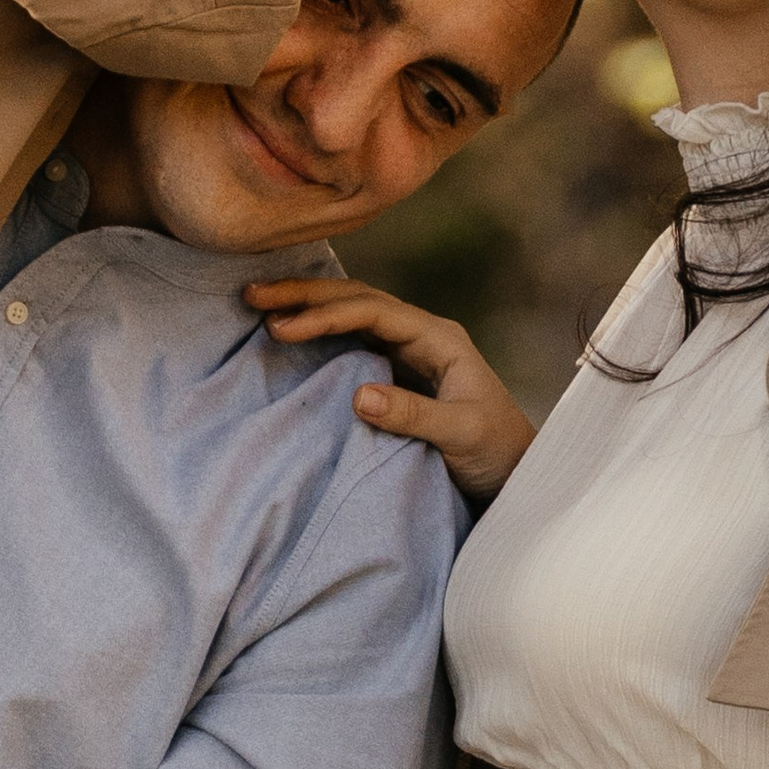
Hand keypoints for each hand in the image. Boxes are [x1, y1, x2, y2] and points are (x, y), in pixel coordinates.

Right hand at [245, 277, 535, 498]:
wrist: (515, 474)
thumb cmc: (497, 453)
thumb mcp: (461, 435)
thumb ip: (414, 416)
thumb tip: (358, 396)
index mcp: (440, 339)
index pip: (373, 312)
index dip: (326, 315)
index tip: (282, 327)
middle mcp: (422, 335)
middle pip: (358, 300)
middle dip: (306, 295)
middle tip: (253, 294)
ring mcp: (408, 352)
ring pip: (352, 316)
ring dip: (309, 308)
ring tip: (260, 304)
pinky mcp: (396, 373)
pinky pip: (352, 342)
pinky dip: (319, 334)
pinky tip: (291, 333)